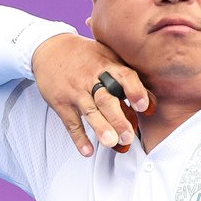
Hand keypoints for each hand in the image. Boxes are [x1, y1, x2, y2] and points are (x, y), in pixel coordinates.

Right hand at [30, 33, 151, 156]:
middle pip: (106, 99)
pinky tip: (87, 151)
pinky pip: (71, 123)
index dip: (134, 90)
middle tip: (129, 136)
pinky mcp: (61, 103)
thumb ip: (128, 79)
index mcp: (107, 65)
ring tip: (112, 142)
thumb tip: (150, 106)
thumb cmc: (87, 57)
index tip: (142, 106)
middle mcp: (91, 78)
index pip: (124, 76)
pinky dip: (78, 138)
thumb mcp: (108, 57)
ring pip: (89, 111)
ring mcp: (75, 91)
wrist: (50, 48)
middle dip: (118, 118)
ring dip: (101, 128)